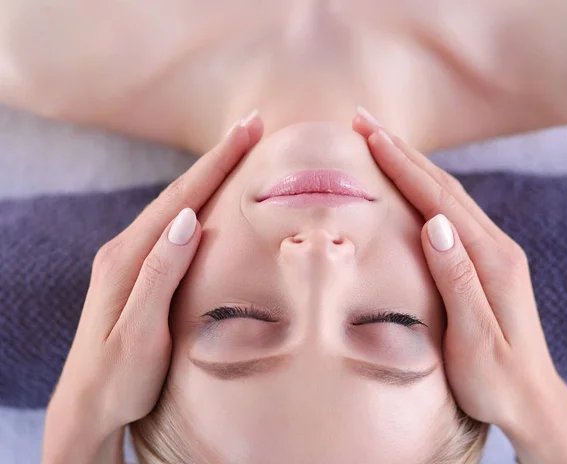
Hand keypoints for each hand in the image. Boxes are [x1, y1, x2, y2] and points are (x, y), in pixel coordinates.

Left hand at [42, 111, 262, 463]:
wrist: (86, 408)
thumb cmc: (117, 378)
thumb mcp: (139, 333)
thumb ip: (160, 273)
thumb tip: (188, 218)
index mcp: (128, 258)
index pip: (181, 199)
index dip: (217, 162)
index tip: (247, 129)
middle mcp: (125, 249)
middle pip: (178, 192)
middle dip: (217, 157)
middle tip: (252, 124)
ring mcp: (129, 259)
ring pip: (176, 205)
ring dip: (208, 175)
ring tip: (238, 150)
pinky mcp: (136, 271)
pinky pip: (171, 225)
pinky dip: (196, 201)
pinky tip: (210, 198)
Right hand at [353, 110, 566, 463]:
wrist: (531, 402)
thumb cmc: (497, 378)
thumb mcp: (475, 337)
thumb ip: (458, 278)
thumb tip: (435, 224)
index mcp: (490, 260)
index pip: (438, 199)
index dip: (402, 165)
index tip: (370, 134)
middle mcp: (494, 246)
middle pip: (443, 185)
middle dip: (403, 150)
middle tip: (365, 120)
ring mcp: (491, 252)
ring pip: (447, 194)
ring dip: (413, 163)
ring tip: (381, 141)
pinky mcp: (485, 262)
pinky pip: (451, 212)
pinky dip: (425, 188)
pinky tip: (410, 184)